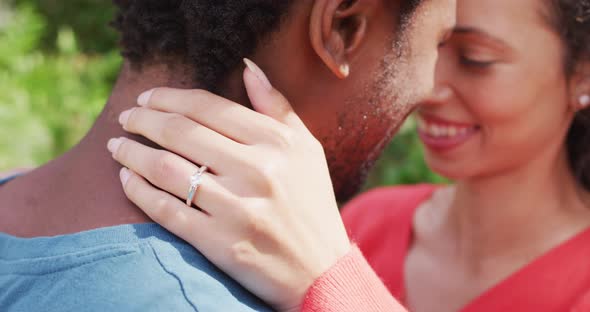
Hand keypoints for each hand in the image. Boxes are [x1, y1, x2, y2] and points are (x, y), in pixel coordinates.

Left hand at [108, 59, 350, 310]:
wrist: (320, 271)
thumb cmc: (311, 204)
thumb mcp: (306, 149)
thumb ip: (278, 107)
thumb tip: (247, 67)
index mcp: (277, 143)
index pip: (209, 107)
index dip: (170, 97)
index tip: (147, 96)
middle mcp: (257, 170)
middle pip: (181, 132)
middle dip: (143, 119)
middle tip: (125, 117)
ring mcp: (237, 207)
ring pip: (166, 168)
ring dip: (132, 152)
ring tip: (116, 145)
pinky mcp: (219, 242)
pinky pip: (166, 210)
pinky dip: (139, 191)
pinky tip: (126, 179)